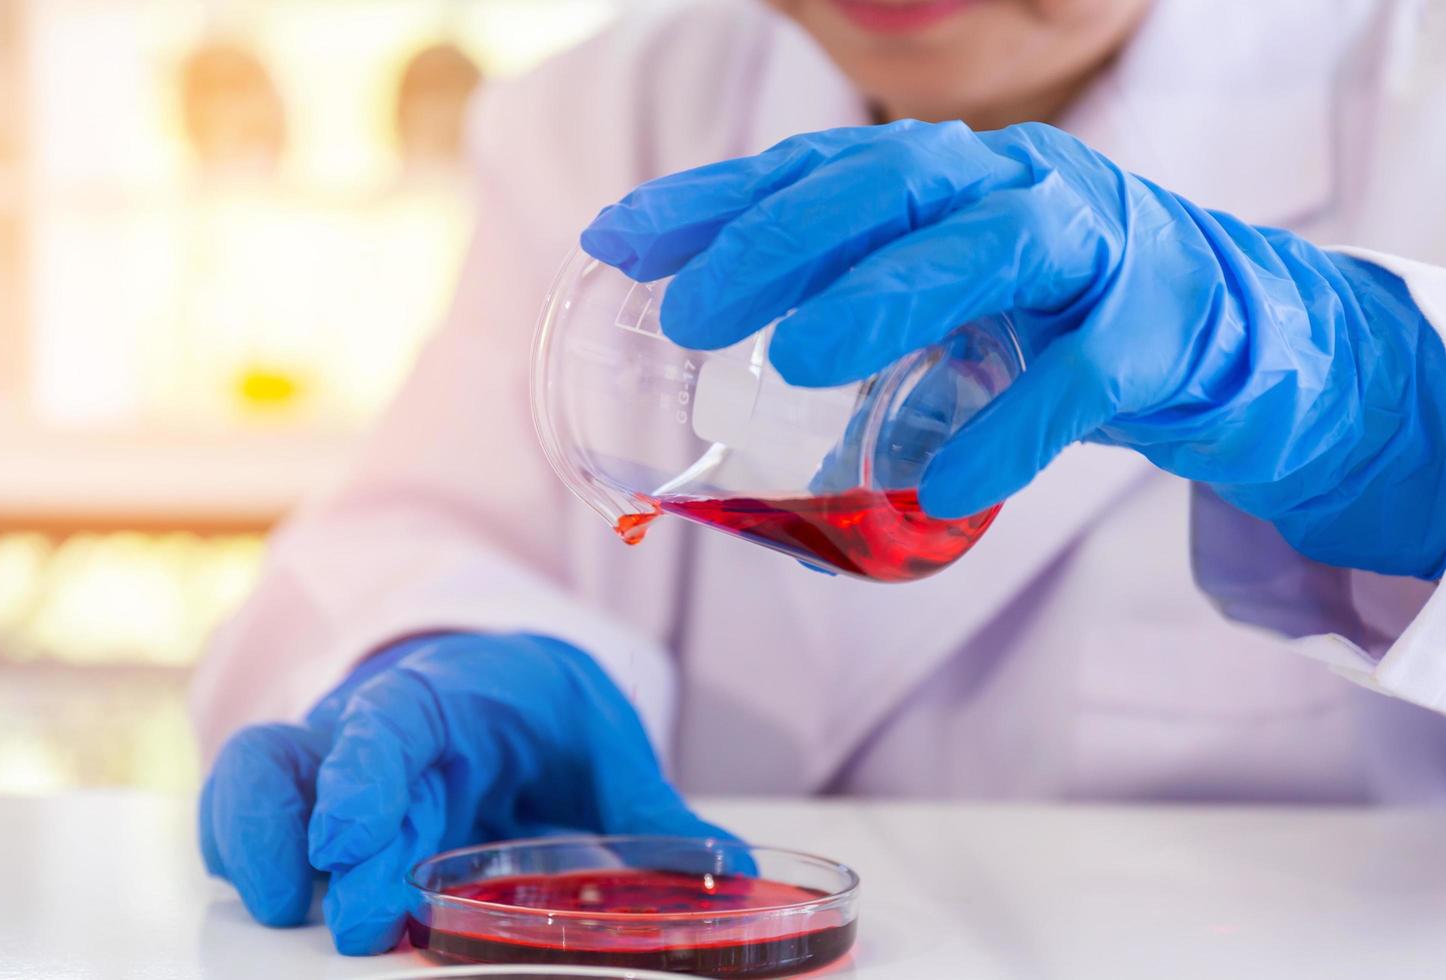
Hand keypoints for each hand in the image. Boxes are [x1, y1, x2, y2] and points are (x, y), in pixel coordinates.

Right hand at [199, 633, 730, 953]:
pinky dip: (248, 852)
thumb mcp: (603, 742)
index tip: (347, 838)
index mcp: (453, 699)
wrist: (489, 676)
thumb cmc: (538, 707)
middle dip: (346, 857)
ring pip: (259, 781)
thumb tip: (729, 870)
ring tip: (287, 913)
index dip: (365, 776)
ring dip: (263, 847)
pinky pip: (249, 813)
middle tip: (369, 925)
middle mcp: (376, 726)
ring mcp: (331, 763)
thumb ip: (651, 810)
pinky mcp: (308, 801)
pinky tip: (276, 900)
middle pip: (330, 775)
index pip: (393, 722)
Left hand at [581, 121, 1445, 578]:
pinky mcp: (1160, 332)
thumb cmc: (1058, 315)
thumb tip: (720, 381)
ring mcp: (1097, 247)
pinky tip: (943, 486)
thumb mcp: (947, 296)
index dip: (714, 197)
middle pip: (891, 185)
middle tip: (690, 310)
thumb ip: (860, 315)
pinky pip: (1083, 379)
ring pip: (988, 249)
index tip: (619, 238)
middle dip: (779, 239)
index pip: (818, 170)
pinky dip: (1011, 432)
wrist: (1235, 336)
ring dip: (883, 300)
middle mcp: (1018, 185)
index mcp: (953, 177)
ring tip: (792, 365)